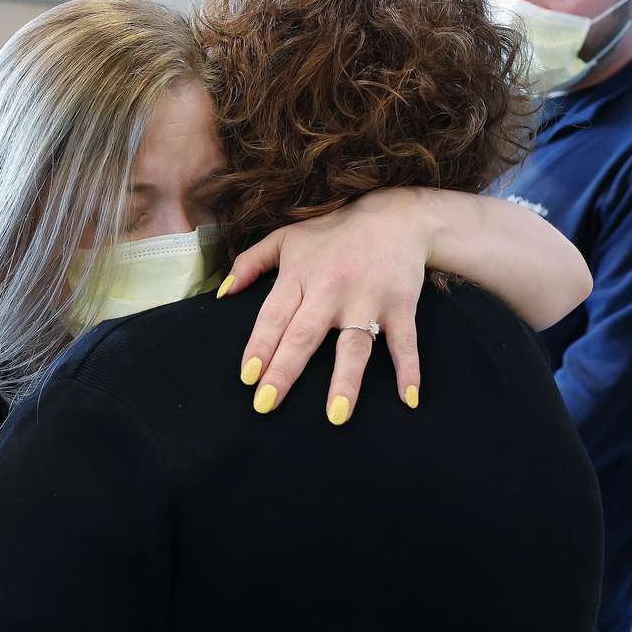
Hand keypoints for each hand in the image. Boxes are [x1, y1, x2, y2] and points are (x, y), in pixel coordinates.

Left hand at [218, 188, 431, 421]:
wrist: (395, 216)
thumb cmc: (332, 232)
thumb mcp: (286, 238)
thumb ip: (250, 263)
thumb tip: (222, 294)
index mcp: (301, 275)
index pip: (274, 316)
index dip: (260, 346)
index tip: (248, 376)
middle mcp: (332, 289)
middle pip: (305, 335)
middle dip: (285, 371)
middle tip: (266, 404)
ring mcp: (368, 300)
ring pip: (355, 345)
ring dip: (346, 381)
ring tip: (335, 416)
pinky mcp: (401, 306)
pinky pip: (404, 342)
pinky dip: (409, 369)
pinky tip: (408, 398)